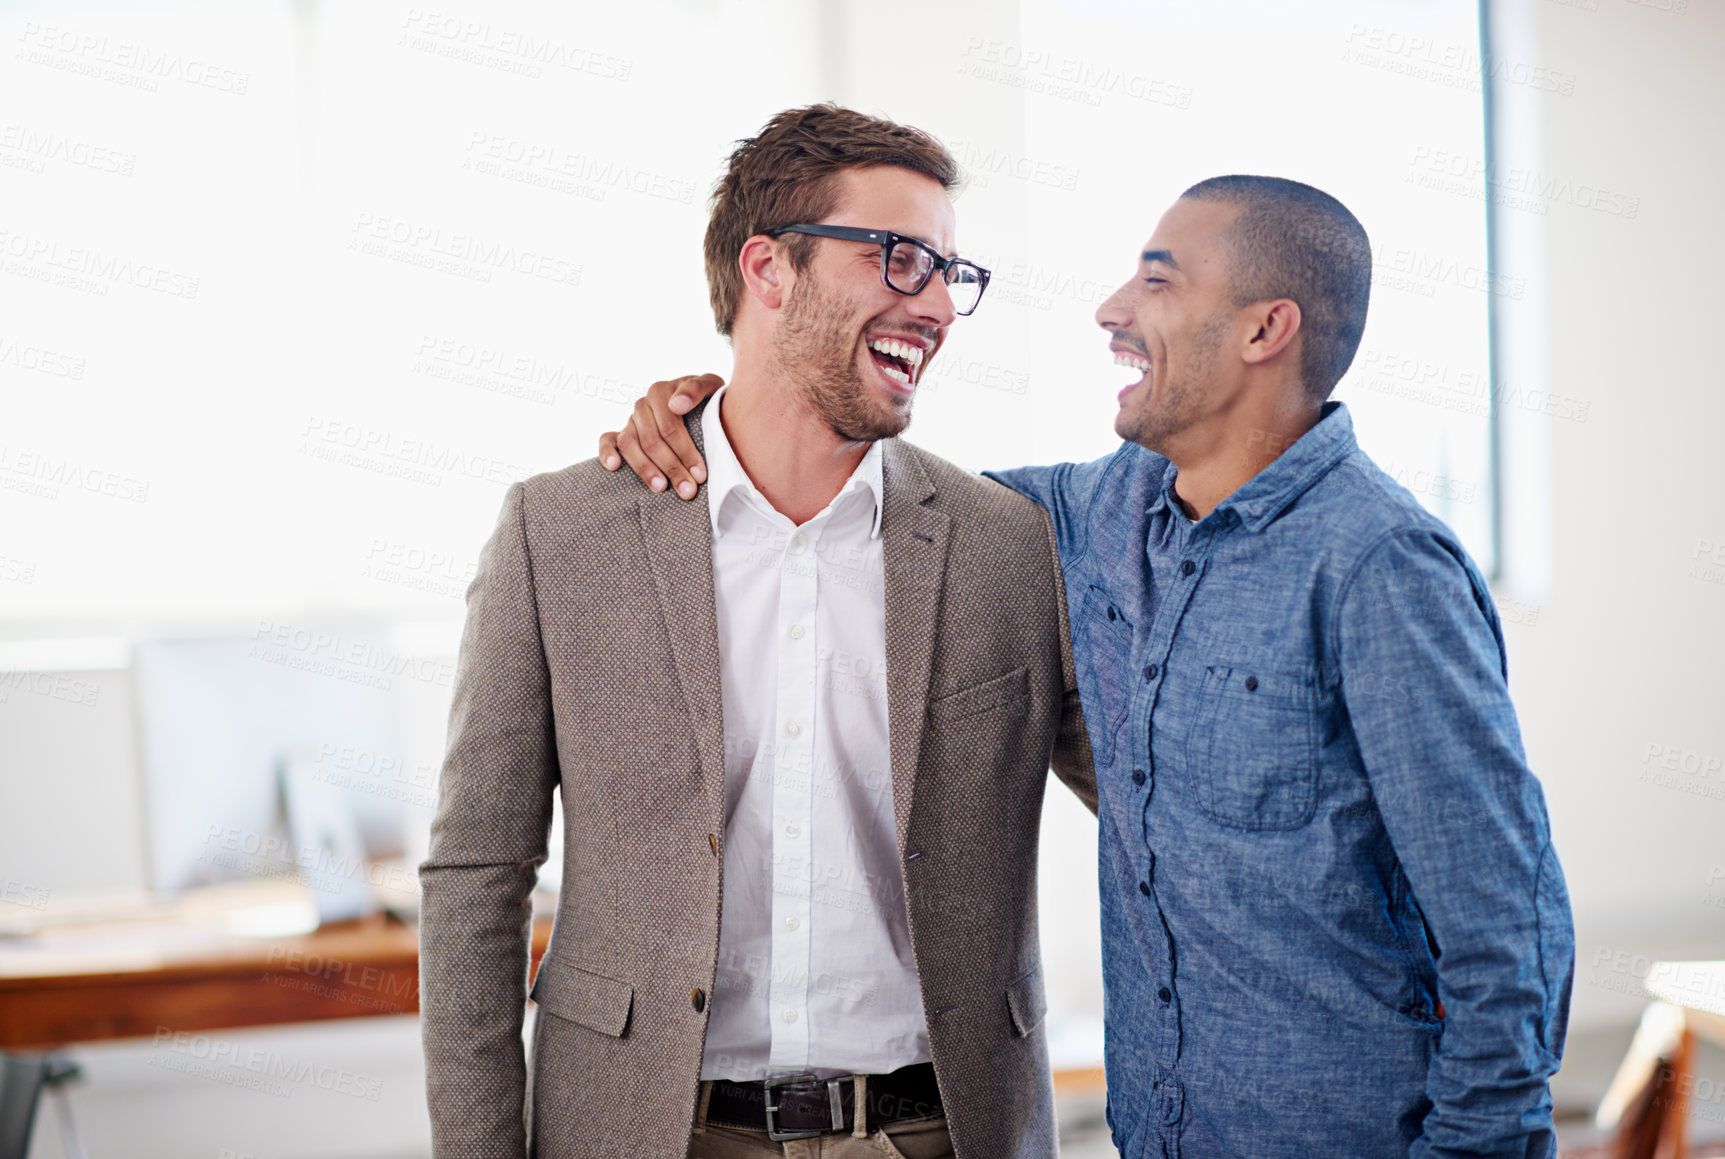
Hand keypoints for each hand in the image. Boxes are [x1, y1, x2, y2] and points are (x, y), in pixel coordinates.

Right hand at [598, 373, 722, 498]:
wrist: (701, 402)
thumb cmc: (706, 398)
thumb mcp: (710, 387)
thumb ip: (696, 389)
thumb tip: (676, 405)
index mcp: (661, 392)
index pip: (670, 427)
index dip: (685, 452)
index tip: (700, 474)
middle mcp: (642, 406)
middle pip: (652, 440)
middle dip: (671, 468)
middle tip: (688, 490)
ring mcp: (631, 420)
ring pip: (629, 444)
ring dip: (644, 468)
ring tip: (661, 488)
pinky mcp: (622, 432)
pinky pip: (607, 440)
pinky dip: (606, 452)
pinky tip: (614, 467)